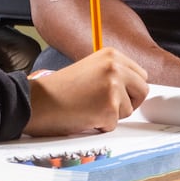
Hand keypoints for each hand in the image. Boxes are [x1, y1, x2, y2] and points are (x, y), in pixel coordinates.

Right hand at [23, 49, 149, 135]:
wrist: (37, 101)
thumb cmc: (59, 90)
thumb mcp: (90, 69)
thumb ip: (112, 74)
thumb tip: (134, 88)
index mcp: (111, 55)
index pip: (140, 75)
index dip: (130, 89)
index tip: (119, 95)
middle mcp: (115, 67)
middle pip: (142, 90)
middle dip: (129, 102)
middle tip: (107, 106)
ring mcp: (113, 87)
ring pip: (128, 110)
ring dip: (111, 115)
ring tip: (88, 108)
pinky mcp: (109, 108)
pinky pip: (114, 124)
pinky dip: (100, 125)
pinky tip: (84, 116)